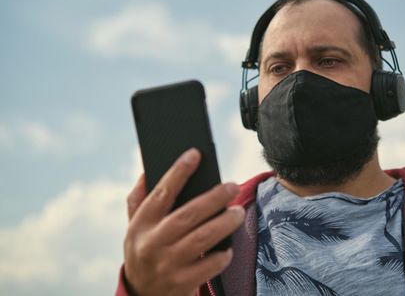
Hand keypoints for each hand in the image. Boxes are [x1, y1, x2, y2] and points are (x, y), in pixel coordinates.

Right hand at [124, 148, 244, 295]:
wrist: (141, 295)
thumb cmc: (144, 249)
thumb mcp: (134, 225)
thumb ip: (139, 199)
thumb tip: (148, 170)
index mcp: (141, 224)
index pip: (161, 193)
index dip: (178, 171)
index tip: (195, 154)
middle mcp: (152, 243)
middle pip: (188, 215)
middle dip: (214, 198)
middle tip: (233, 186)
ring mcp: (167, 264)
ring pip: (202, 238)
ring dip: (224, 223)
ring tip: (237, 212)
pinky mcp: (181, 283)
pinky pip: (208, 266)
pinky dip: (222, 255)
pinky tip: (229, 247)